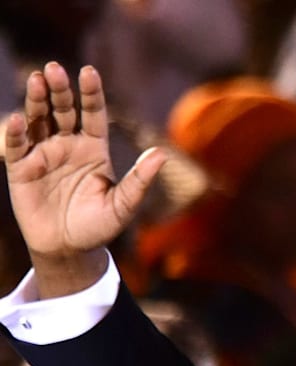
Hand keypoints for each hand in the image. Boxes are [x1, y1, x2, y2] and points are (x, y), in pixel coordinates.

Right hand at [3, 63, 164, 294]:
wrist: (69, 249)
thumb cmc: (99, 226)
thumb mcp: (123, 205)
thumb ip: (140, 180)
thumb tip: (162, 155)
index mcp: (94, 148)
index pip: (93, 113)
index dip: (91, 93)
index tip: (89, 72)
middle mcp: (67, 145)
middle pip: (62, 110)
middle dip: (59, 90)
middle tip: (54, 69)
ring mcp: (43, 154)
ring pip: (38, 120)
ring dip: (36, 100)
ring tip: (37, 81)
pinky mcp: (21, 168)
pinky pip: (17, 146)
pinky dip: (16, 132)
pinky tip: (18, 119)